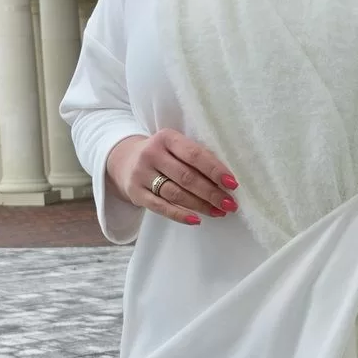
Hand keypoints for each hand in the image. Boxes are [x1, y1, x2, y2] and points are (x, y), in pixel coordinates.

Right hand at [107, 130, 237, 224]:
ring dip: (201, 205)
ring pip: (176, 193)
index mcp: (166, 137)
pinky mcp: (135, 192)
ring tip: (219, 212)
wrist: (124, 161)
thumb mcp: (175, 147)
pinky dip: (180, 215)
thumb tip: (226, 180)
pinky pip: (161, 207)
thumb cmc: (163, 155)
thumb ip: (195, 157)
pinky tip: (197, 220)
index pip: (195, 154)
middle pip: (186, 177)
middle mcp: (151, 153)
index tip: (233, 184)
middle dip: (212, 192)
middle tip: (230, 203)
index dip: (215, 170)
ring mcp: (141, 174)